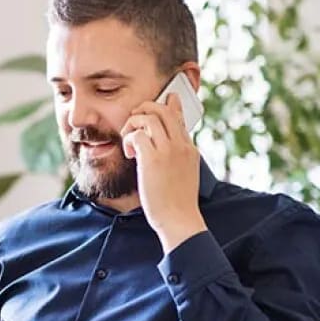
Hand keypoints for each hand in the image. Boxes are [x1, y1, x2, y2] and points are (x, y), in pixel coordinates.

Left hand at [121, 93, 206, 250]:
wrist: (179, 220)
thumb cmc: (178, 202)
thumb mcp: (184, 174)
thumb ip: (177, 158)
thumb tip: (164, 150)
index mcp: (190, 149)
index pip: (178, 117)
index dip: (168, 105)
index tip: (163, 100)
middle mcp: (181, 145)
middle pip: (163, 109)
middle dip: (145, 108)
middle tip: (134, 120)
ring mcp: (168, 151)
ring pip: (149, 117)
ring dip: (133, 123)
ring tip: (129, 140)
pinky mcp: (153, 160)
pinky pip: (138, 134)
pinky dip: (129, 139)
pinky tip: (130, 154)